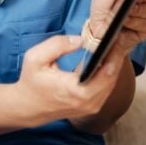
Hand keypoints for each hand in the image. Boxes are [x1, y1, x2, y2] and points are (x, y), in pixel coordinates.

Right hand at [13, 34, 128, 124]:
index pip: (107, 72)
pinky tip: (105, 60)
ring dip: (114, 65)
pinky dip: (108, 74)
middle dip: (116, 57)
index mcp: (76, 90)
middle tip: (117, 38)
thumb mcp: (35, 58)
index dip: (114, 54)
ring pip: (112, 84)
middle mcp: (88, 102)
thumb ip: (57, 45)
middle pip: (113, 77)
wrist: (28, 107)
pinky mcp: (91, 108)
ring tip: (113, 47)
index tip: (116, 37)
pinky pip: (106, 89)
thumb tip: (81, 40)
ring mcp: (91, 107)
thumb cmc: (31, 82)